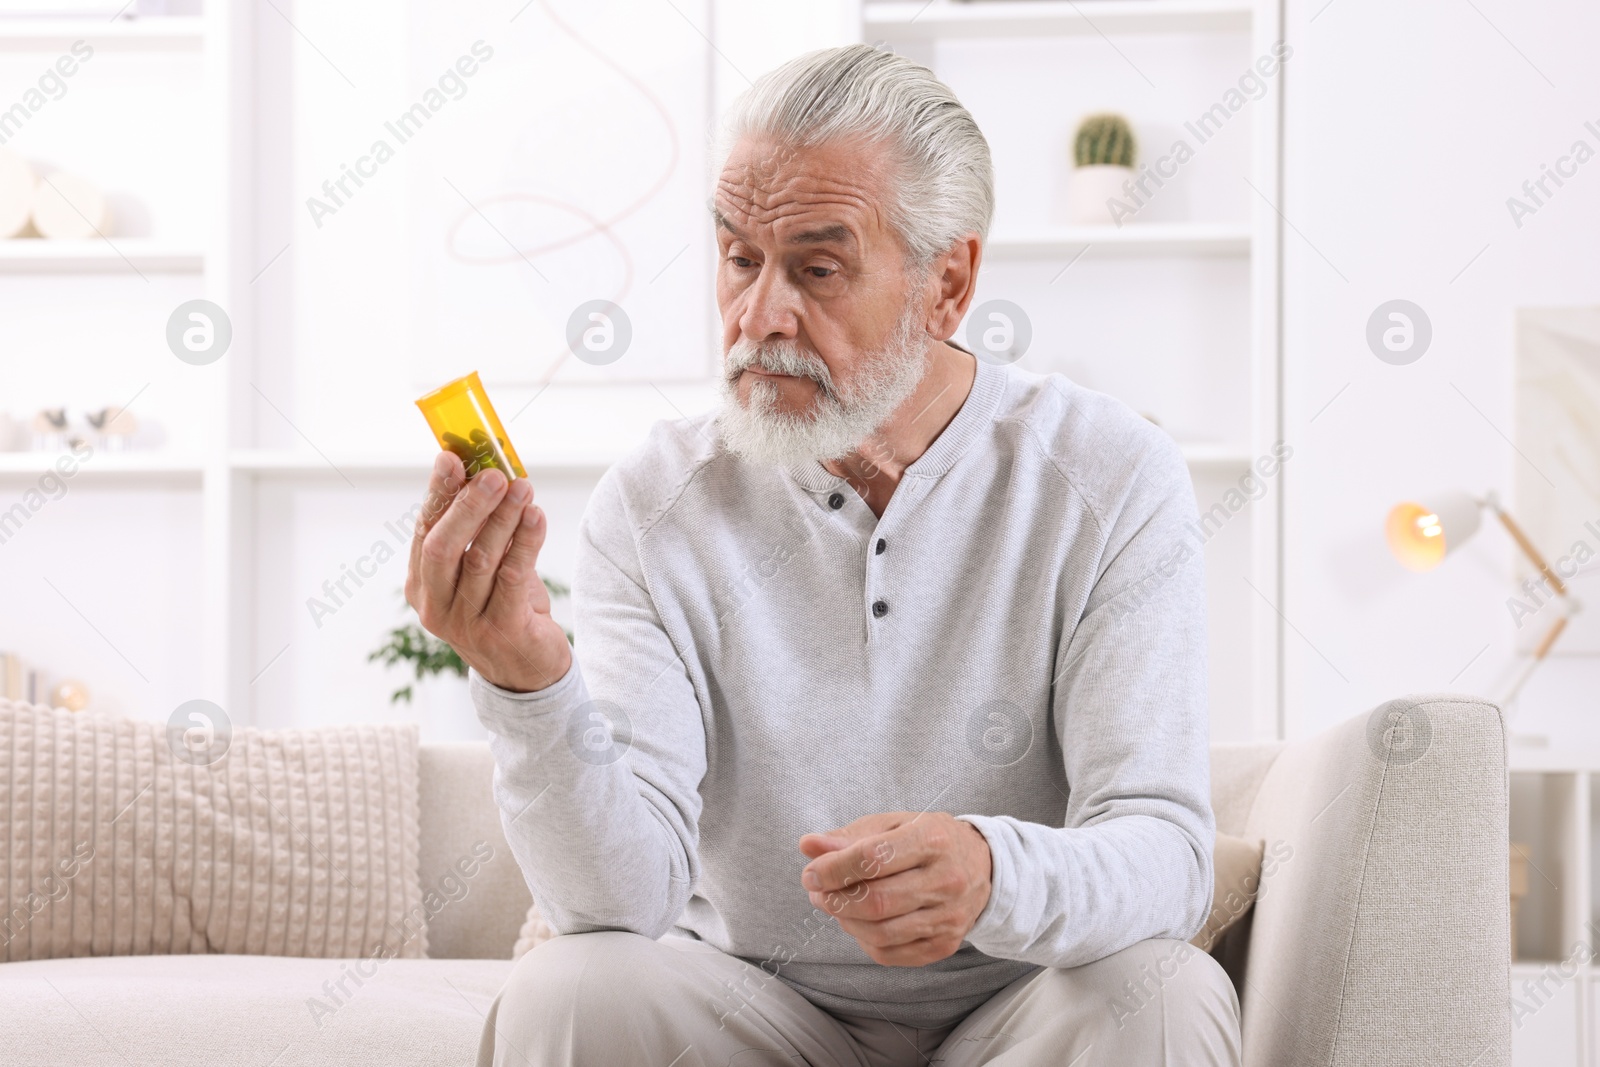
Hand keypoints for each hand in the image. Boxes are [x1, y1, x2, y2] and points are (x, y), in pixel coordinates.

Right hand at [404, 450, 571, 692]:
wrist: (527, 670)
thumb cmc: (504, 607)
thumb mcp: (483, 570)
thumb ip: (479, 532)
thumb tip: (489, 472)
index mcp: (422, 584)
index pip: (425, 530)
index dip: (438, 493)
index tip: (451, 457)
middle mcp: (436, 605)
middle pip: (443, 547)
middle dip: (469, 505)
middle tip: (494, 475)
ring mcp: (466, 622)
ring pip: (481, 559)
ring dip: (504, 518)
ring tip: (524, 488)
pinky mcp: (502, 631)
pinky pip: (512, 578)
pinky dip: (525, 543)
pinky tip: (536, 517)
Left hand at [797, 812, 991, 966]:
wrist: (981, 866)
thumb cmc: (927, 840)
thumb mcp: (892, 825)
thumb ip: (849, 837)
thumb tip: (808, 846)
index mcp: (932, 839)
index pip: (872, 859)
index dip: (833, 869)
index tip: (811, 872)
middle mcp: (946, 880)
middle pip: (876, 902)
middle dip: (835, 898)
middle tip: (817, 890)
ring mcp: (948, 917)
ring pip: (880, 933)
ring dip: (844, 921)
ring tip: (834, 904)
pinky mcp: (945, 944)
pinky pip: (890, 953)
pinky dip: (863, 940)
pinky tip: (858, 922)